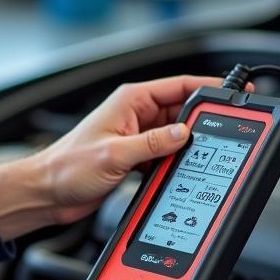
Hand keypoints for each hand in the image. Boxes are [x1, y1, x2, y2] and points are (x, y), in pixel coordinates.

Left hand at [0, 75, 227, 239]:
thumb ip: (152, 143)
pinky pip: (166, 154)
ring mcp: (136, 136)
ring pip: (176, 135)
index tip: (232, 92)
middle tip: (230, 127)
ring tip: (207, 153)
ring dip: (189, 145)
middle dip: (204, 119)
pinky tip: (184, 169)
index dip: (208, 87)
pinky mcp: (135, 157)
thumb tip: (183, 134)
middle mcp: (135, 114)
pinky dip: (176, 161)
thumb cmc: (67, 167)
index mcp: (130, 101)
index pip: (179, 86)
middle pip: (182, 110)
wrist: (46, 193)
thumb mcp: (115, 154)